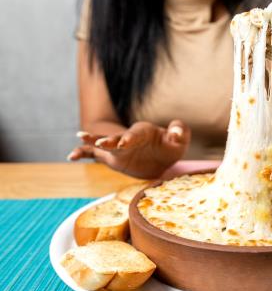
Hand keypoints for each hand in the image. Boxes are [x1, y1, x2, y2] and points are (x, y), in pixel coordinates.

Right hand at [67, 121, 190, 178]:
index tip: (124, 144)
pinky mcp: (113, 158)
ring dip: (93, 142)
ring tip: (80, 138)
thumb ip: (180, 132)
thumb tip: (174, 134)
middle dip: (110, 140)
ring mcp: (118, 149)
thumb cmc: (170, 146)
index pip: (135, 134)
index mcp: (143, 132)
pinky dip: (84, 153)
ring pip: (102, 144)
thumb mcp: (180, 140)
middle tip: (102, 142)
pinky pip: (95, 154)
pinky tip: (72, 156)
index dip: (130, 138)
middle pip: (116, 138)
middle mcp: (128, 138)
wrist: (162, 157)